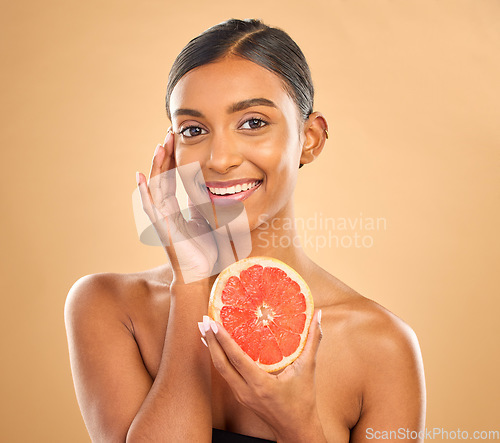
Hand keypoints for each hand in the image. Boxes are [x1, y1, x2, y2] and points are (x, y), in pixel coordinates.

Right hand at [136, 130, 217, 283]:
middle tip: (169, 134)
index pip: (171, 178)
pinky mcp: (161, 228)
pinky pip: (150, 206)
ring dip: (156, 166)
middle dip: (165, 155)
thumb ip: (203, 204)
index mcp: (174, 209)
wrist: (199, 273)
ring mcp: (161, 219)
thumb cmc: (204, 250)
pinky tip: (140, 177)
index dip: (172, 159)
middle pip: (161, 177)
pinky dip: (144, 192)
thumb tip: (211, 188)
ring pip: (155, 187)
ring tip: (159, 146)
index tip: (177, 140)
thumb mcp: (206, 220)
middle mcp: (164, 211)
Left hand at [200, 310, 325, 440]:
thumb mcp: (308, 369)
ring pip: (220, 370)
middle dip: (210, 341)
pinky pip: (225, 374)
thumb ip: (313, 341)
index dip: (223, 340)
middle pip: (220, 363)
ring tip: (205, 330)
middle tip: (203, 321)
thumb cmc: (303, 402)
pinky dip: (219, 358)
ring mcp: (241, 394)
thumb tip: (318, 316)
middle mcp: (246, 390)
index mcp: (260, 384)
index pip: (236, 358)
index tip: (213, 324)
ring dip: (212, 349)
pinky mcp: (240, 395)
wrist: (297, 431)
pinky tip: (216, 347)